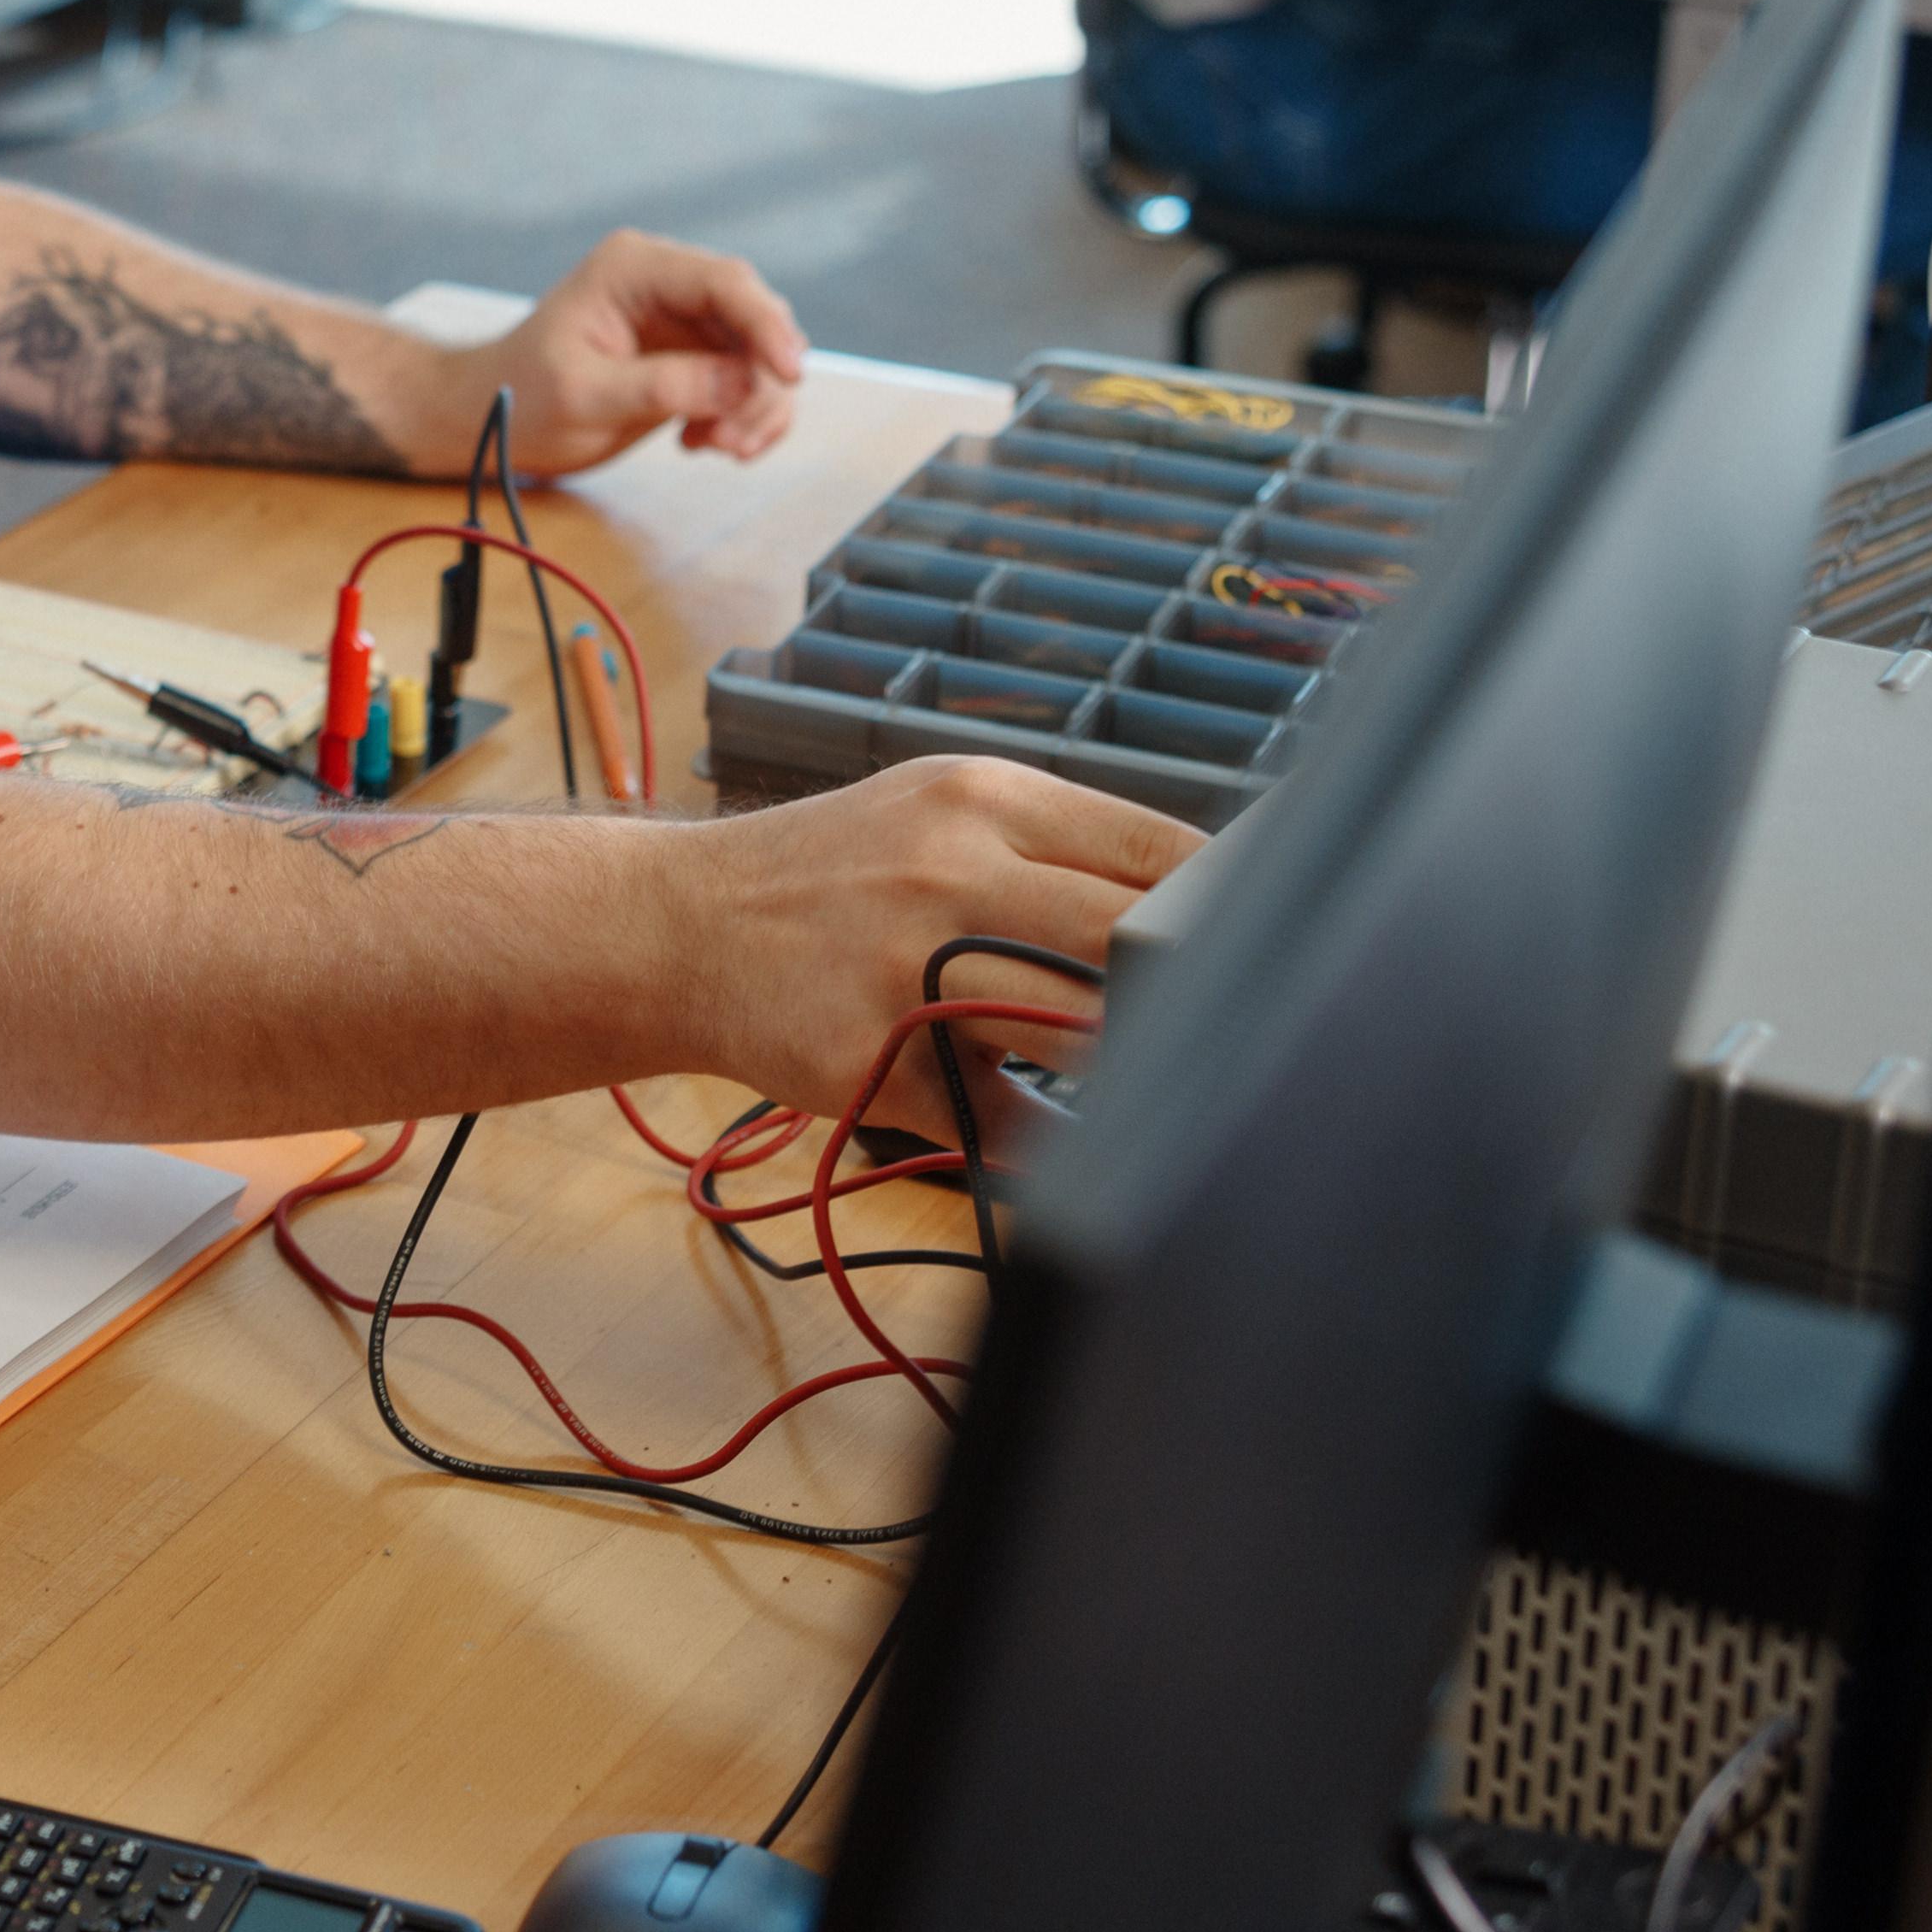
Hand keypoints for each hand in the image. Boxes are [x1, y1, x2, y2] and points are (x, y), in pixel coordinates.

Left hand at [479, 230, 811, 476]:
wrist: (498, 419)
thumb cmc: (523, 395)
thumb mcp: (584, 395)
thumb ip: (662, 386)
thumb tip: (743, 381)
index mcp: (635, 268)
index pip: (724, 281)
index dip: (766, 325)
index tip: (790, 375)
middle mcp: (669, 285)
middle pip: (754, 318)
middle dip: (759, 381)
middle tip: (730, 442)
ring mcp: (687, 322)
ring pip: (760, 356)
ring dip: (755, 408)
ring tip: (713, 446)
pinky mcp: (696, 359)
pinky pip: (749, 383)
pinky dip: (747, 418)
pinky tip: (706, 443)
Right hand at [665, 756, 1193, 1134]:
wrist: (675, 928)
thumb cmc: (831, 876)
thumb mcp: (935, 813)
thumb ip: (1054, 849)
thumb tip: (1204, 919)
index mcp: (982, 798)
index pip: (1157, 852)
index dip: (1225, 913)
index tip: (1257, 952)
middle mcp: (948, 871)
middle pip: (1129, 942)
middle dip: (1179, 992)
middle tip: (1205, 1023)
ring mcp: (904, 969)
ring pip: (1076, 1033)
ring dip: (1115, 1065)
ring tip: (1128, 1073)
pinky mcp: (870, 1059)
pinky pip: (995, 1119)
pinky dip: (1032, 1133)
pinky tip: (1033, 1120)